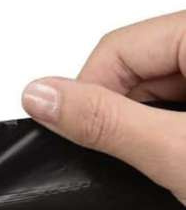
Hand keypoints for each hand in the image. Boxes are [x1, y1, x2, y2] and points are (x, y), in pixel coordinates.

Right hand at [22, 10, 185, 203]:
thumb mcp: (177, 150)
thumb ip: (105, 121)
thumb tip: (39, 96)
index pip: (116, 48)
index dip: (91, 97)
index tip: (92, 139)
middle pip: (137, 67)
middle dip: (125, 115)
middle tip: (141, 159)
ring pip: (158, 86)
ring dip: (148, 125)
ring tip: (171, 162)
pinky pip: (180, 96)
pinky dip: (171, 127)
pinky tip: (181, 154)